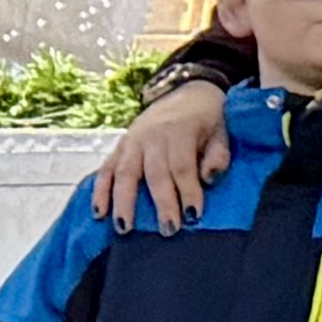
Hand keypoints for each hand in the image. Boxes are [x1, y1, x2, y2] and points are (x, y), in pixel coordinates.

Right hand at [92, 77, 229, 233]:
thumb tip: (208, 179)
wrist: (188, 92)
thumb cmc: (209, 118)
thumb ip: (218, 155)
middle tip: (168, 229)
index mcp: (179, 131)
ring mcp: (132, 142)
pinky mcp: (119, 147)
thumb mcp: (222, 131)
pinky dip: (100, 191)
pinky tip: (99, 212)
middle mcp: (151, 136)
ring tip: (125, 227)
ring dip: (123, 202)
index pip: (182, 166)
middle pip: (155, 174)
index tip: (194, 216)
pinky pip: (106, 170)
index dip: (188, 191)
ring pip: (125, 173)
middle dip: (161, 203)